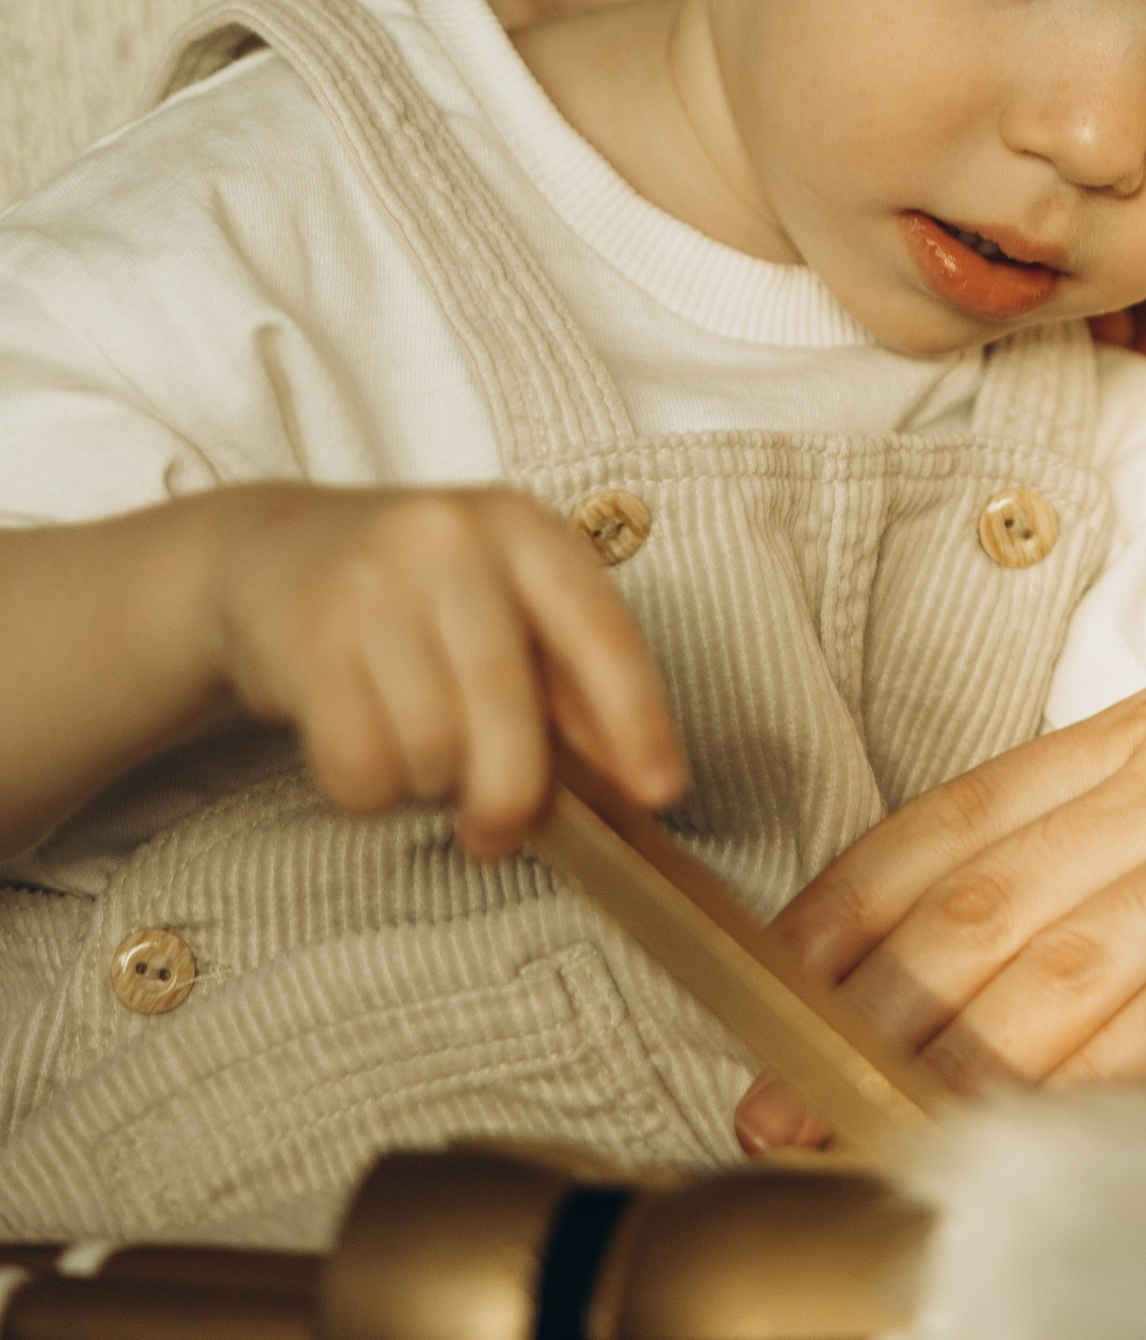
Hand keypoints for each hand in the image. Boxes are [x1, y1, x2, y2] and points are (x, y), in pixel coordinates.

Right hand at [202, 484, 686, 858]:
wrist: (270, 551)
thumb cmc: (412, 595)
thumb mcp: (500, 603)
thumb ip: (566, 679)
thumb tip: (633, 777)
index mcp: (522, 527)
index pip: (599, 627)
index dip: (638, 716)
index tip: (660, 792)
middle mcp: (452, 539)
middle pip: (506, 705)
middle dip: (510, 794)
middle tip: (496, 832)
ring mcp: (373, 582)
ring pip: (429, 746)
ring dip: (427, 785)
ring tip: (413, 751)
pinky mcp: (307, 636)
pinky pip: (358, 764)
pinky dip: (367, 791)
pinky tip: (363, 753)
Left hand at [737, 538, 1145, 1131]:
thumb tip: (1072, 900)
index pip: (955, 813)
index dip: (844, 906)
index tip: (764, 983)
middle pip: (975, 899)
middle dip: (852, 1010)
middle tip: (766, 1097)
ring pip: (1053, 959)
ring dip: (939, 1060)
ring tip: (857, 1133)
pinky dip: (1100, 1072)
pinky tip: (1041, 1126)